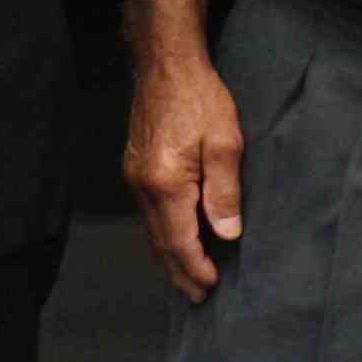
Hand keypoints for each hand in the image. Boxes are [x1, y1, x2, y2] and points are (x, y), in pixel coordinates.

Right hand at [125, 46, 247, 300]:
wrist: (165, 64)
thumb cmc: (199, 97)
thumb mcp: (225, 142)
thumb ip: (225, 191)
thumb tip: (227, 232)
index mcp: (166, 183)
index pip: (180, 241)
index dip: (196, 267)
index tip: (211, 287)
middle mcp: (144, 186)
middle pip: (160, 243)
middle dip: (179, 272)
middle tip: (196, 297)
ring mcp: (135, 177)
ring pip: (151, 230)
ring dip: (169, 257)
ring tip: (186, 278)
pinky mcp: (136, 167)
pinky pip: (148, 213)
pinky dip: (162, 234)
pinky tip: (174, 239)